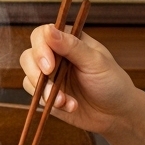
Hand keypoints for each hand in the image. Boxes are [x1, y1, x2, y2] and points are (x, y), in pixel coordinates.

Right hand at [19, 23, 136, 136]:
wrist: (116, 114)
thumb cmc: (112, 82)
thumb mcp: (95, 62)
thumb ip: (72, 46)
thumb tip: (49, 30)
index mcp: (69, 41)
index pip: (42, 35)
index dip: (41, 48)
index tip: (49, 66)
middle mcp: (56, 56)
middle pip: (29, 55)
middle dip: (36, 71)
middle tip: (49, 82)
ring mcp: (50, 76)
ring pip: (28, 76)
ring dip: (44, 90)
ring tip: (64, 101)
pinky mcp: (47, 94)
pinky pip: (36, 96)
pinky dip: (50, 102)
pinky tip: (69, 106)